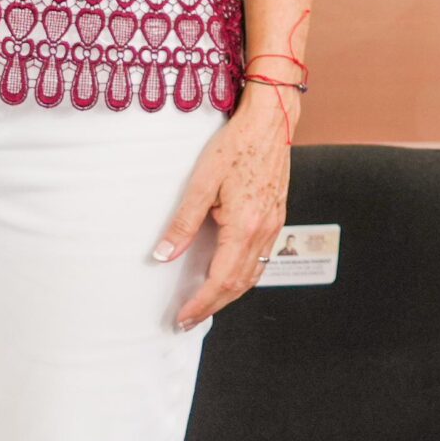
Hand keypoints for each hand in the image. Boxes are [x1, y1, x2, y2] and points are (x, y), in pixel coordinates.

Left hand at [156, 89, 294, 331]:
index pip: (220, 279)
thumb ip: (183, 222)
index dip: (200, 303)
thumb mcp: (202, 181)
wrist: (271, 120)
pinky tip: (230, 274)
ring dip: (229, 295)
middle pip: (239, 285)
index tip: (182, 317)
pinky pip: (262, 258)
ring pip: (254, 274)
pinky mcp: (277, 216)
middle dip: (212, 306)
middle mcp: (263, 231)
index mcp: (244, 226)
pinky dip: (244, 276)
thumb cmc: (237, 145)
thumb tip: (162, 255)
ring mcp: (274, 224)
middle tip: (188, 320)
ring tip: (206, 303)